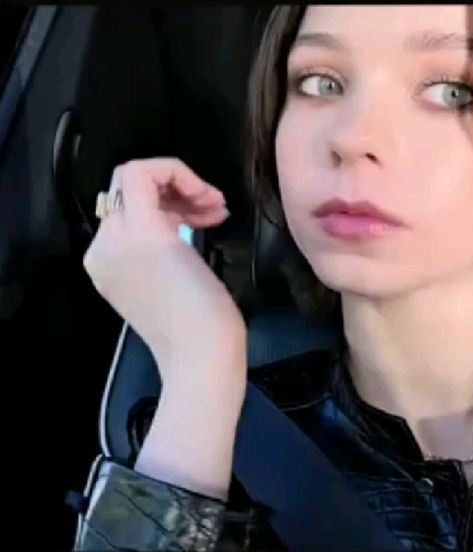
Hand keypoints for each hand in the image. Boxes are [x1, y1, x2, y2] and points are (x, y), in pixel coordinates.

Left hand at [83, 158, 246, 384]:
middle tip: (214, 203)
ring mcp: (105, 263)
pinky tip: (191, 232)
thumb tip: (168, 198)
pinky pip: (131, 235)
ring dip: (174, 205)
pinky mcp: (114, 278)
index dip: (175, 171)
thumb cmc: (205, 306)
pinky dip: (161, 226)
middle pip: (133, 189)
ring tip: (211, 216)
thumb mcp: (186, 244)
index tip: (206, 193)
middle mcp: (106, 244)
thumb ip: (168, 209)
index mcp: (127, 233)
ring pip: (134, 209)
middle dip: (178, 188)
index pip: (137, 173)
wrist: (199, 355)